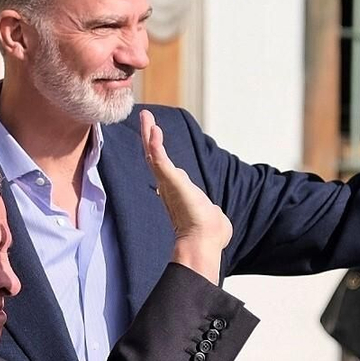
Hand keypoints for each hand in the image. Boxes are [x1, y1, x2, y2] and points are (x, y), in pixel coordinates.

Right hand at [141, 110, 231, 283]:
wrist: (205, 243)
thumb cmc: (210, 235)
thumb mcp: (210, 214)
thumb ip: (209, 209)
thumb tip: (215, 213)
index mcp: (177, 194)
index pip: (165, 168)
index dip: (159, 152)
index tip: (155, 137)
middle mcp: (168, 188)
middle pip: (154, 157)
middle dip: (148, 136)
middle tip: (144, 117)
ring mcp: (168, 184)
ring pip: (154, 155)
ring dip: (149, 134)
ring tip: (145, 117)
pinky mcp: (170, 182)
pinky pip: (160, 160)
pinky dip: (155, 144)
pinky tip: (152, 130)